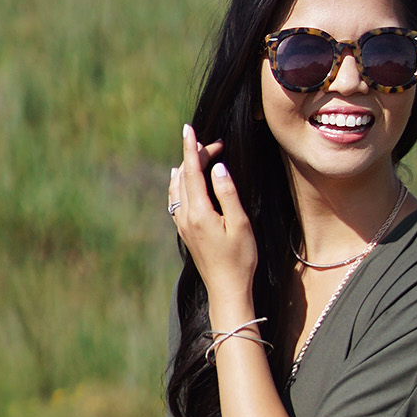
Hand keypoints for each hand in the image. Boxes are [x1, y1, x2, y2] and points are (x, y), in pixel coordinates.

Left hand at [170, 124, 256, 310]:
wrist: (226, 289)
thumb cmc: (240, 258)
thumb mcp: (240, 224)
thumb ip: (227, 193)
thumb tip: (216, 167)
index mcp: (199, 212)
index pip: (192, 171)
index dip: (191, 147)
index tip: (188, 128)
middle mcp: (185, 216)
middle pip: (184, 176)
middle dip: (196, 156)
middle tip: (216, 145)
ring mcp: (182, 225)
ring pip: (177, 187)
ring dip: (186, 168)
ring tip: (199, 155)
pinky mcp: (184, 231)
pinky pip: (175, 199)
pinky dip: (178, 183)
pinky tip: (180, 179)